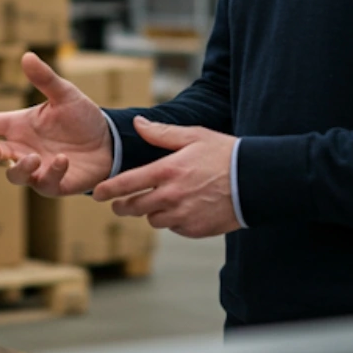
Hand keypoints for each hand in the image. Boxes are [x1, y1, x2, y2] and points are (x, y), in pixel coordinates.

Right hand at [0, 51, 112, 195]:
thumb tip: (26, 56)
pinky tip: (62, 161)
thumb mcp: (64, 94)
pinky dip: (51, 172)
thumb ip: (45, 79)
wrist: (109, 141)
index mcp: (20, 125)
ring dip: (20, 168)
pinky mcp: (54, 184)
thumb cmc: (81, 117)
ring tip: (33, 157)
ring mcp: (37, 168)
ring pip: (14, 175)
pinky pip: (45, 183)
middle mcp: (23, 148)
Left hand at [92, 117, 240, 237]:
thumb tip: (138, 123)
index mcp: (167, 171)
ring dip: (150, 213)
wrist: (255, 181)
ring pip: (153, 220)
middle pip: (134, 207)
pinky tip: (181, 209)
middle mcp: (171, 196)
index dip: (108, 190)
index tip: (97, 193)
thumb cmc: (224, 154)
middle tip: (118, 205)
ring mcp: (183, 216)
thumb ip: (161, 133)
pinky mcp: (196, 230)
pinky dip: (173, 221)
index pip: (127, 184)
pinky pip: (174, 229)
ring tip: (156, 203)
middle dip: (123, 206)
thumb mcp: (193, 136)